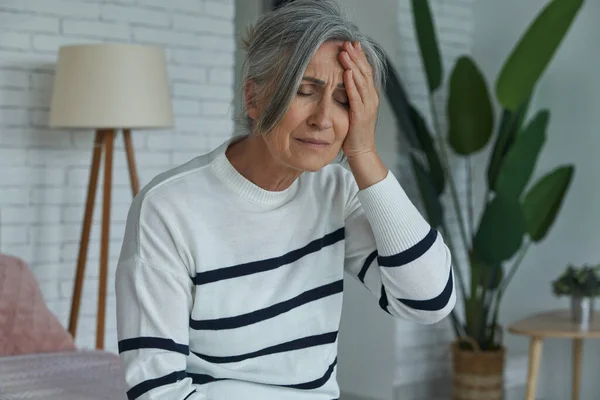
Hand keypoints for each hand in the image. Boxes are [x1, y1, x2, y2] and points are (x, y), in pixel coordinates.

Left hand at [338, 40, 378, 158]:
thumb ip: (349, 96)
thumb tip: (340, 83)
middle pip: (365, 72)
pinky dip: (351, 83)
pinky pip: (356, 96)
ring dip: (353, 65)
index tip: (352, 44)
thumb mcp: (352, 110)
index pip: (365, 72)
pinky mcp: (361, 115)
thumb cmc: (354, 132)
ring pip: (361, 81)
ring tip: (345, 52)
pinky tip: (346, 72)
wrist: (361, 151)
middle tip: (347, 42)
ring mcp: (368, 106)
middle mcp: (371, 98)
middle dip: (356, 56)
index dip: (359, 57)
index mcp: (370, 96)